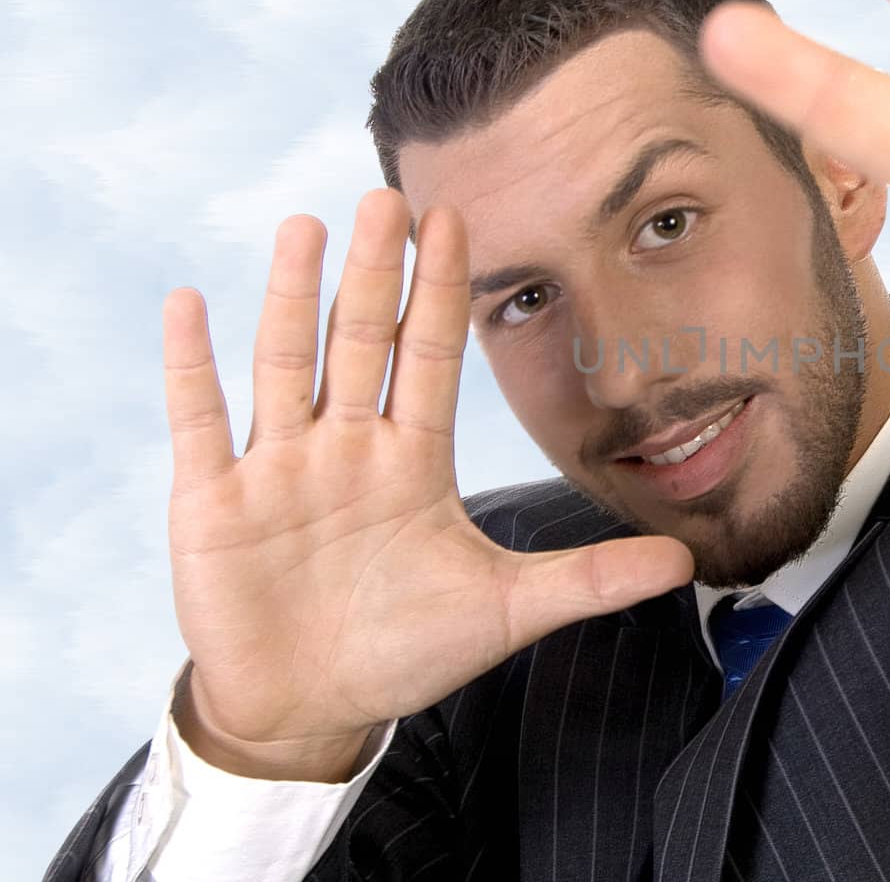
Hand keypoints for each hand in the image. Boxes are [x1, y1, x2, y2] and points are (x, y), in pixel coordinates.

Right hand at [163, 189, 691, 778]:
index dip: (442, 293)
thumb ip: (589, 580)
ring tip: (305, 226)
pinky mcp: (215, 501)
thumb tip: (686, 564)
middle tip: (388, 195)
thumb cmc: (404, 650)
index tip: (454, 220)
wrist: (310, 706)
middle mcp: (347, 448)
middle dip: (376, 274)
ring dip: (292, 297)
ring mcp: (278, 468)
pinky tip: (190, 302)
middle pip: (362, 342)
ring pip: (287, 363)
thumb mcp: (505, 611)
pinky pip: (201, 421)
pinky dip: (192, 365)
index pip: (430, 359)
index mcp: (413, 461)